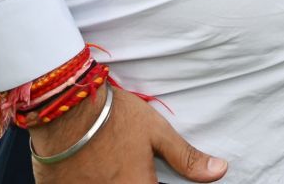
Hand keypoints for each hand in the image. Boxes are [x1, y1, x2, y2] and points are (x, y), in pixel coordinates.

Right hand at [29, 87, 226, 182]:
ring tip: (108, 161)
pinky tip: (88, 167)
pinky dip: (86, 181)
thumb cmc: (113, 117)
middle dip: (132, 179)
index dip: (154, 182)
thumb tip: (219, 171)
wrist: (64, 107)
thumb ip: (186, 158)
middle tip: (126, 162)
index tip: (150, 174)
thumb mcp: (156, 132)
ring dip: (110, 179)